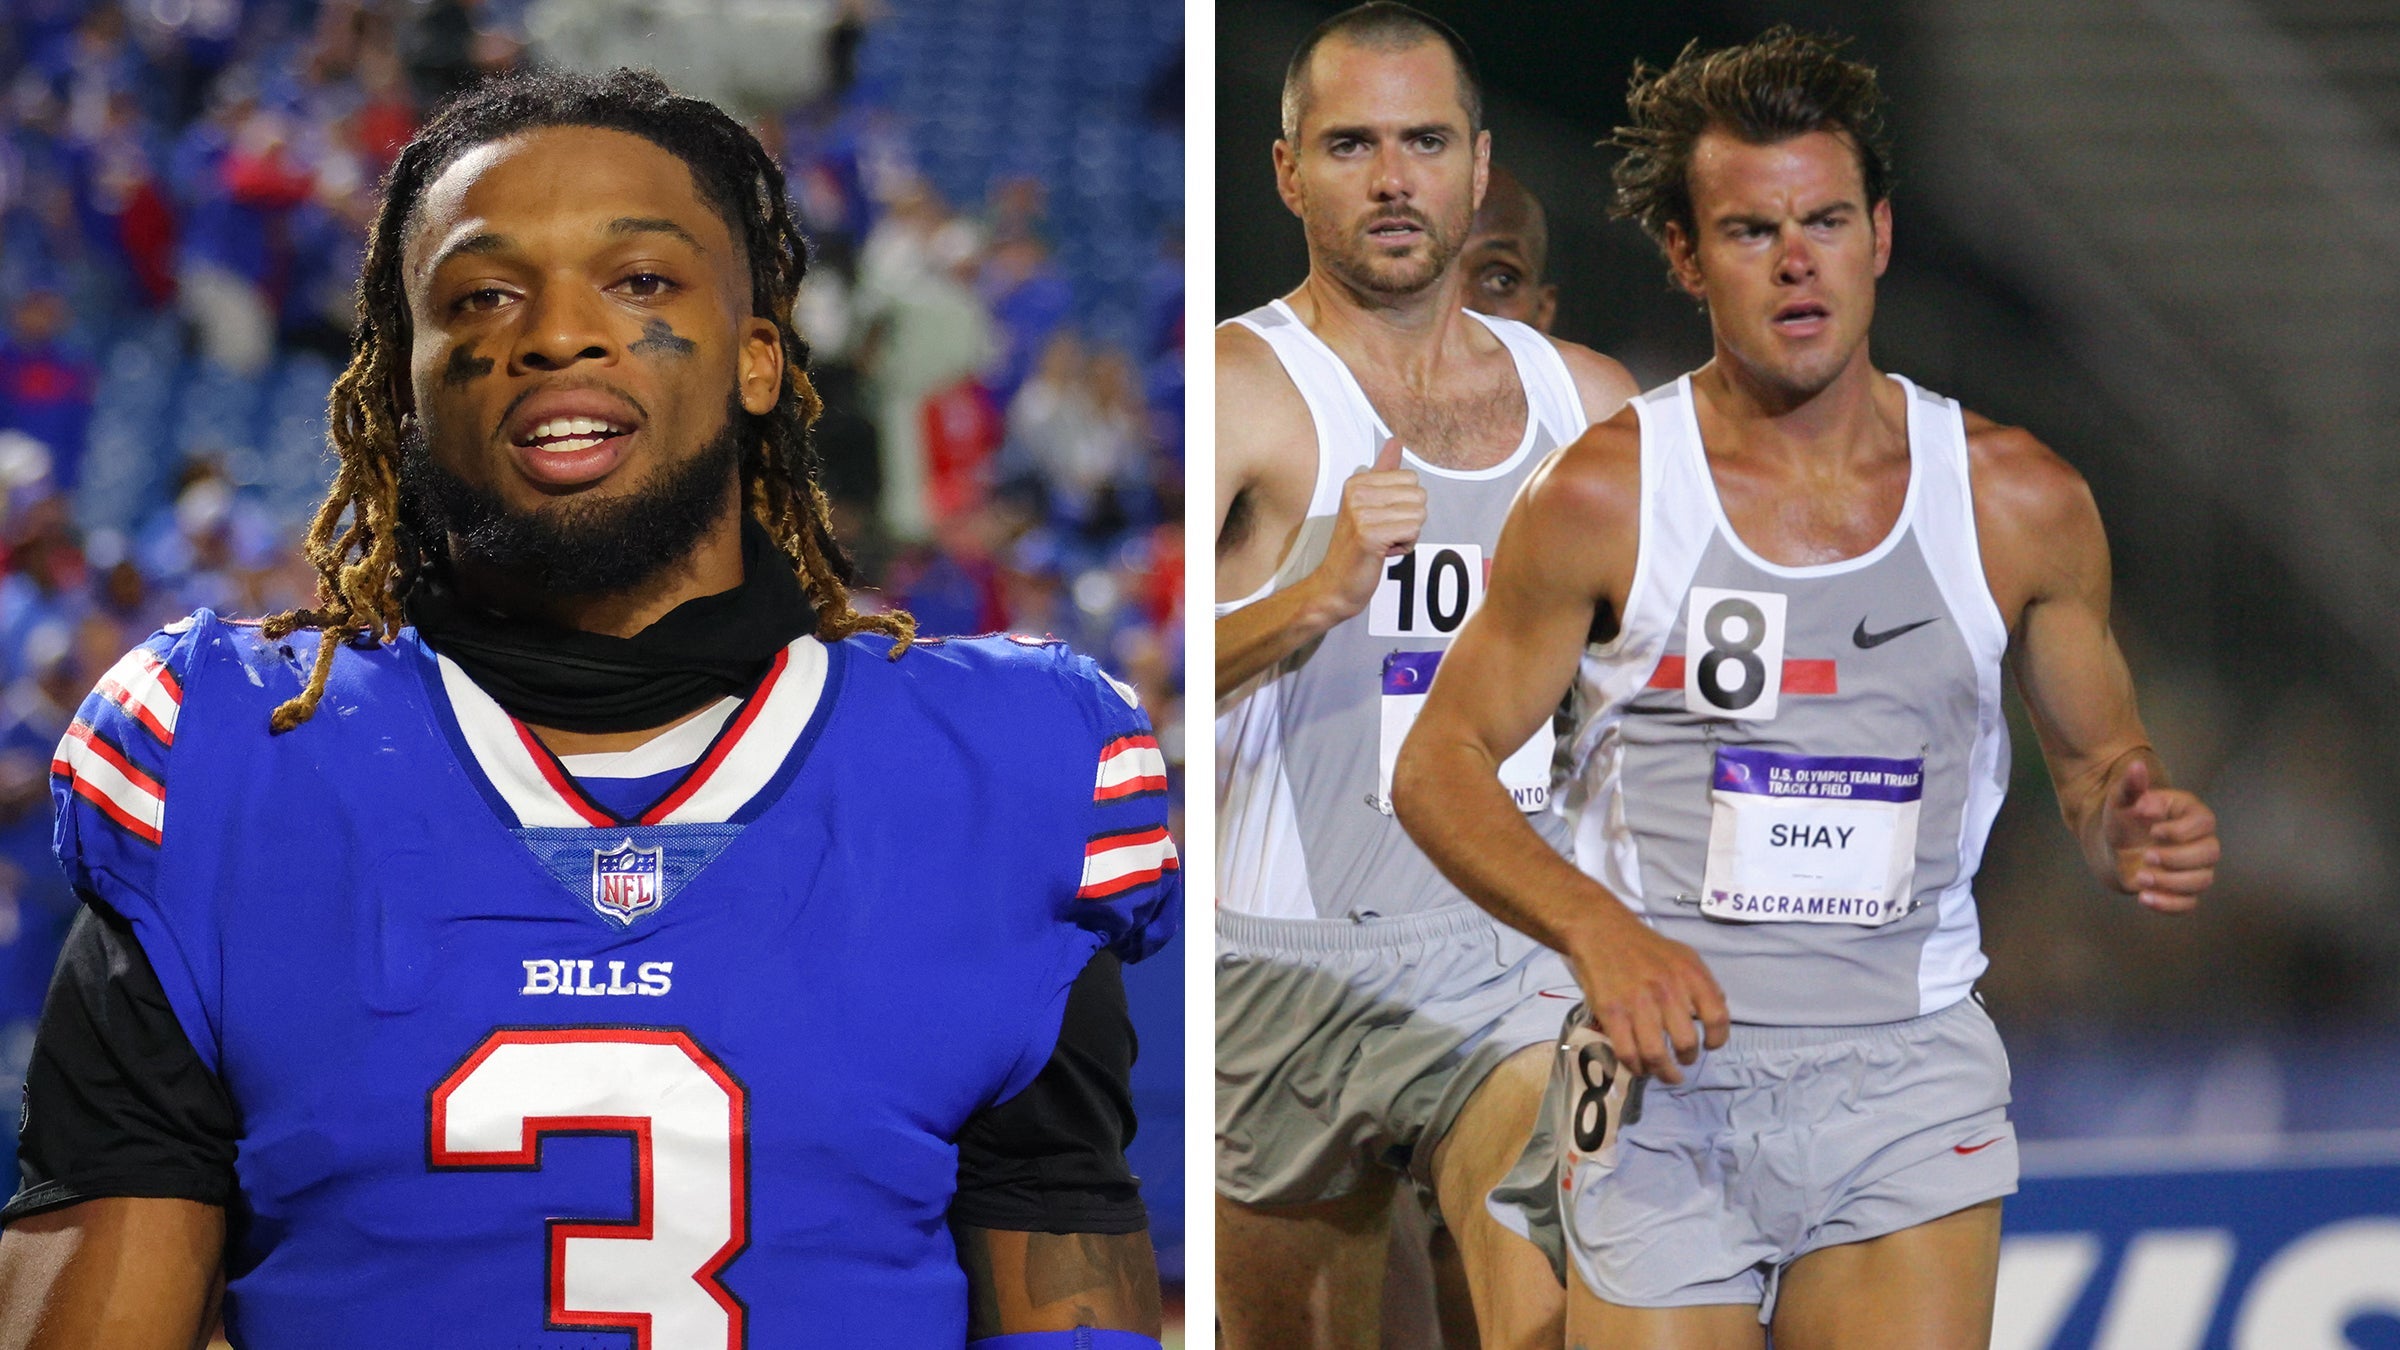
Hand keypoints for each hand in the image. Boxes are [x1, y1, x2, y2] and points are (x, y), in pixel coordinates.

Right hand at [1310, 436, 1425, 620]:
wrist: (1334, 584)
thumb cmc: (1355, 546)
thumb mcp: (1366, 504)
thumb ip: (1383, 472)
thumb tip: (1396, 442)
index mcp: (1357, 481)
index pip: (1412, 479)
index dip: (1404, 504)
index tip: (1381, 520)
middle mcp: (1357, 493)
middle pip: (1419, 495)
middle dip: (1409, 519)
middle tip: (1384, 533)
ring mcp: (1361, 513)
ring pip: (1419, 514)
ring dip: (1408, 534)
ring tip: (1383, 543)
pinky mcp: (1370, 535)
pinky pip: (1412, 531)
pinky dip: (1405, 547)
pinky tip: (1384, 553)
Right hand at [1563, 917, 1728, 1085]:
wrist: (1601, 931)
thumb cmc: (1645, 947)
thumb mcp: (1684, 956)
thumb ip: (1703, 984)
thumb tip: (1717, 1015)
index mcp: (1690, 975)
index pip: (1717, 1017)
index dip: (1718, 1039)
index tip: (1710, 1046)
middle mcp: (1666, 990)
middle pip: (1686, 1043)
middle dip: (1687, 1059)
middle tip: (1682, 1061)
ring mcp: (1637, 1004)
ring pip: (1656, 1055)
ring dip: (1663, 1072)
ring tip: (1664, 1073)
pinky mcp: (1611, 1013)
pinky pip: (1627, 1052)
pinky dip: (1636, 1067)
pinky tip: (1640, 1067)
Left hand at [2101, 759, 2217, 912]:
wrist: (2115, 847)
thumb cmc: (2125, 819)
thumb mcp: (2122, 801)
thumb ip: (2131, 785)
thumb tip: (2137, 766)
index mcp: (2192, 815)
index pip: (2204, 823)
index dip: (2181, 830)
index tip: (2152, 831)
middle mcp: (2201, 842)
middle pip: (2209, 854)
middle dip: (2177, 858)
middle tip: (2146, 857)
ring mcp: (2195, 868)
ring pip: (2202, 881)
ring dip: (2172, 883)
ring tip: (2140, 877)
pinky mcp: (2183, 891)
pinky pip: (2189, 904)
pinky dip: (2169, 905)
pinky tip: (2144, 898)